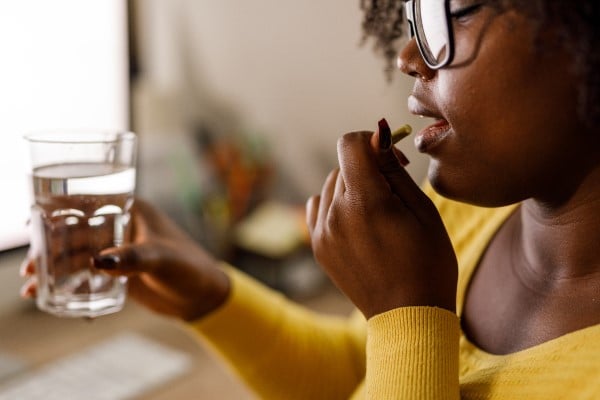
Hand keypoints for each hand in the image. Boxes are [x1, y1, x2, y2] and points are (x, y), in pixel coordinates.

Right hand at [21, 199, 229, 320]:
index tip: (32, 222)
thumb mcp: (162, 260)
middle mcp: (121, 227)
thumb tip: (98, 262)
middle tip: (31, 267)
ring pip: (77, 255)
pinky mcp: (118, 272)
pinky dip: (69, 284)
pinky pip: (87, 275)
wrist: (203, 296)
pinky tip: (54, 298)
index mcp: (132, 211)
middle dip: (50, 247)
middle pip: (75, 232)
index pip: (88, 203)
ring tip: (33, 287)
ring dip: (54, 268)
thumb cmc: (190, 268)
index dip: (57, 210)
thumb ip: (133, 258)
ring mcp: (117, 250)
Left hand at [306, 122, 456, 318]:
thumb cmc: (428, 262)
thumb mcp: (423, 210)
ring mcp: (322, 232)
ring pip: (331, 185)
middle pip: (343, 165)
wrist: (408, 314)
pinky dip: (334, 205)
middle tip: (393, 189)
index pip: (350, 143)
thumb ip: (394, 170)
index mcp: (364, 201)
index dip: (372, 141)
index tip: (391, 157)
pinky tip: (355, 220)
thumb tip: (378, 135)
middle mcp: (335, 213)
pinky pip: (318, 207)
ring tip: (377, 211)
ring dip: (351, 186)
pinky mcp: (318, 246)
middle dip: (368, 166)